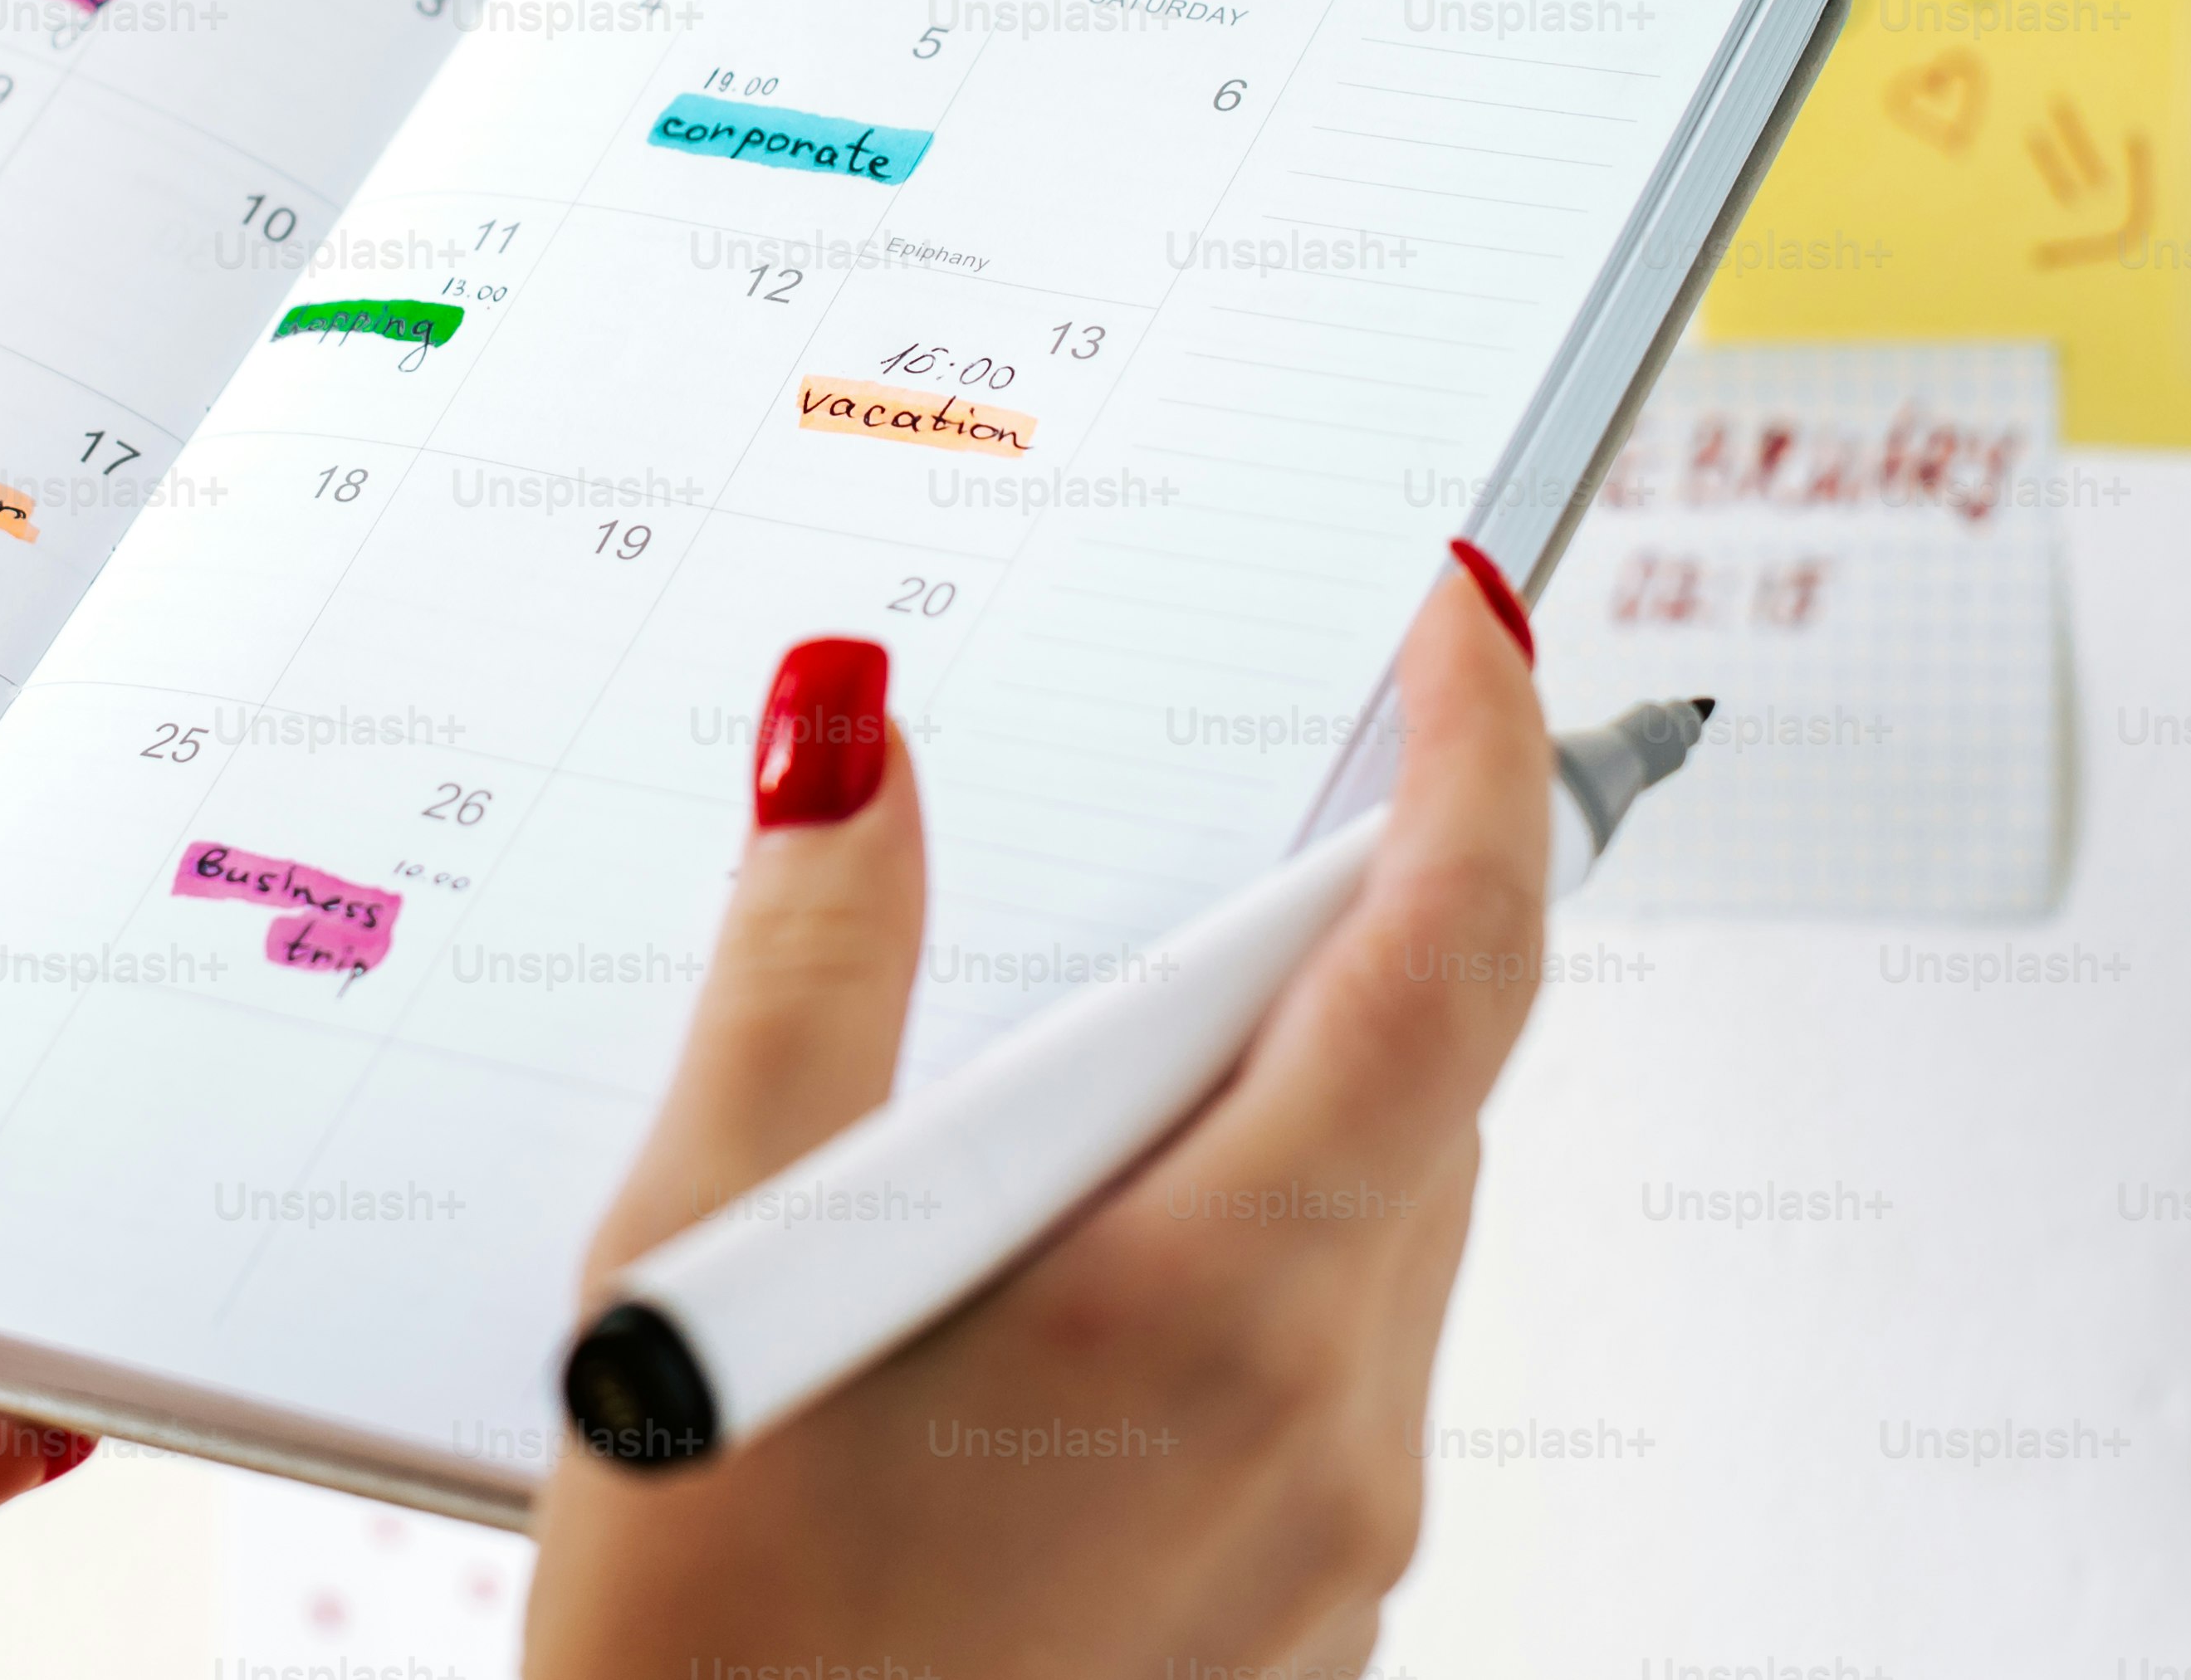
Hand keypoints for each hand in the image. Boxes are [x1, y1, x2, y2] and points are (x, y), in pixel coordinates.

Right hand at [526, 560, 1557, 1679]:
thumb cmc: (709, 1642)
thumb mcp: (704, 1258)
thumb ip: (807, 967)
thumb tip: (856, 733)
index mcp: (1214, 1306)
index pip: (1452, 954)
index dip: (1486, 749)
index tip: (1464, 613)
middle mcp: (1330, 1424)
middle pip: (1434, 1078)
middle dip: (1362, 901)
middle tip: (1243, 778)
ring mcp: (1334, 1537)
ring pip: (1389, 1217)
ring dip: (1296, 1086)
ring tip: (1090, 1052)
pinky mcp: (1300, 1612)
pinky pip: (1337, 1355)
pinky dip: (1252, 1246)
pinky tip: (1065, 1264)